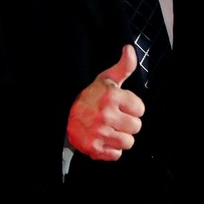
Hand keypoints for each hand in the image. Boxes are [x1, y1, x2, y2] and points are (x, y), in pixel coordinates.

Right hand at [67, 44, 144, 160]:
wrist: (63, 115)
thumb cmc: (90, 96)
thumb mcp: (106, 79)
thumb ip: (123, 66)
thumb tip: (129, 48)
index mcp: (111, 96)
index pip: (140, 109)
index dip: (131, 107)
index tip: (120, 105)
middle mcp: (105, 114)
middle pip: (136, 127)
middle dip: (127, 123)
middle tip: (114, 118)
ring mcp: (99, 132)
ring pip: (128, 142)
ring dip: (120, 137)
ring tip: (108, 128)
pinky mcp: (94, 148)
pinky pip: (116, 155)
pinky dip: (111, 149)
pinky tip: (102, 138)